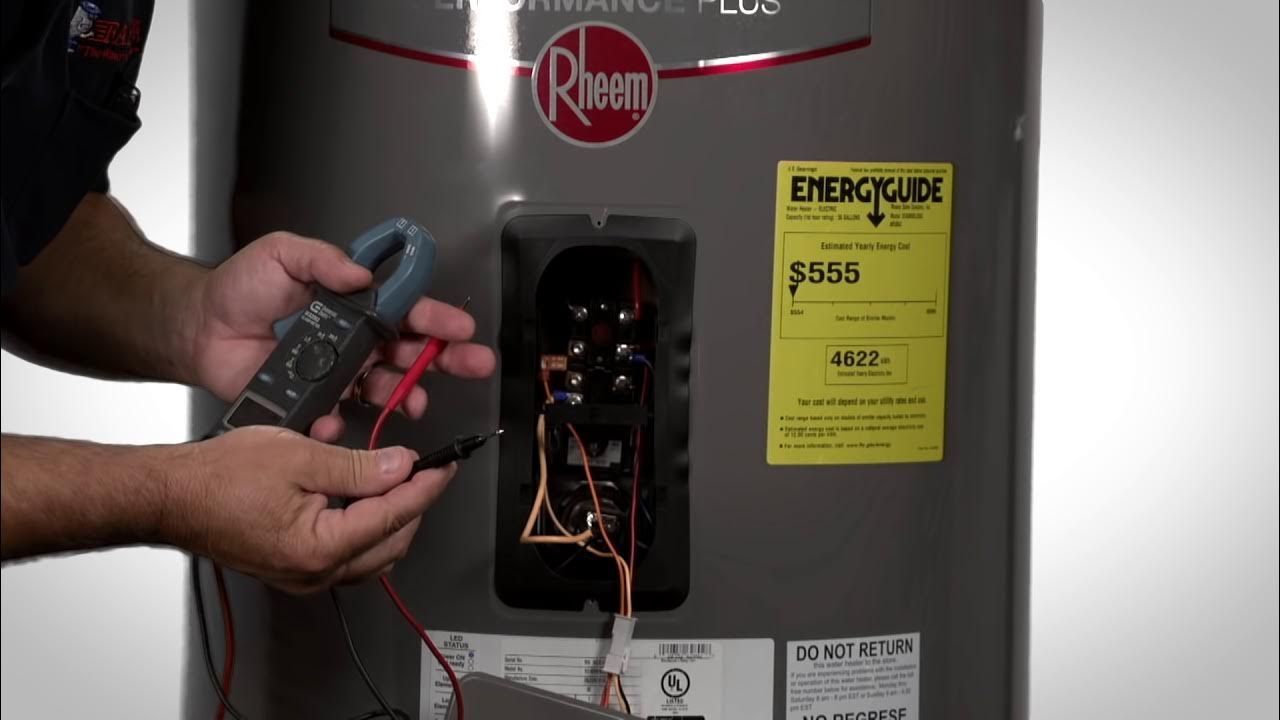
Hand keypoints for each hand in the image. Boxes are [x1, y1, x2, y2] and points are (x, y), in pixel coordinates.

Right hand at [171, 426, 451, 592]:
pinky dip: (365, 529)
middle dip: (413, 504)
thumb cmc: (219, 477)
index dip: (426, 486)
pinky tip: (363, 501)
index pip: (394, 516)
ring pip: (373, 555)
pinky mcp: (294, 568)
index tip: (446, 466)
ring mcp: (304, 575)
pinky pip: (348, 556)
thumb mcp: (299, 455)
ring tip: (394, 480)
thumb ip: (357, 465)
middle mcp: (315, 572)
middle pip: (391, 542)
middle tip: (424, 468)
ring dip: (391, 519)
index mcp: (320, 547)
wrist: (171, 496)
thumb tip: (401, 466)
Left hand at [187, 231, 495, 440]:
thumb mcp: (281, 254)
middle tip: (473, 364)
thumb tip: (360, 272)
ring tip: (417, 401)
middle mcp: (355, 340)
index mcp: (356, 304)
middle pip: (412, 351)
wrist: (199, 329)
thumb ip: (322, 258)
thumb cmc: (239, 289)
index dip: (438, 317)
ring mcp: (338, 372)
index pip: (407, 309)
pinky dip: (341, 422)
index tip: (461, 326)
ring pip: (386, 387)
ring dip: (408, 394)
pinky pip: (338, 417)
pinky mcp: (315, 401)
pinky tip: (339, 418)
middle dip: (447, 358)